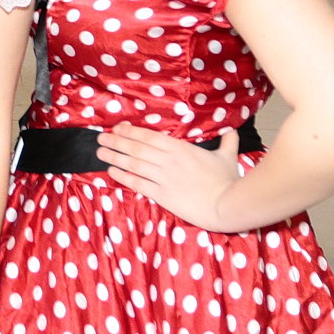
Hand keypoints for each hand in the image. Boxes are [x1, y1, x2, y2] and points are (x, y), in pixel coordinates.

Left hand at [97, 124, 243, 230]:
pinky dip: (123, 176)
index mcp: (181, 148)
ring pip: (133, 163)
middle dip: (116, 141)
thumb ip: (227, 141)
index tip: (117, 128)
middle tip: (101, 138)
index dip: (130, 131)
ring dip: (114, 156)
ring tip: (100, 152)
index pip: (149, 136)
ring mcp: (164, 178)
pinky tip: (111, 171)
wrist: (227, 205)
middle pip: (136, 148)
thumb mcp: (228, 157)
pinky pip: (138, 183)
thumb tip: (232, 130)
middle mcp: (168, 160)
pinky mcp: (162, 195)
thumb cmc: (228, 181)